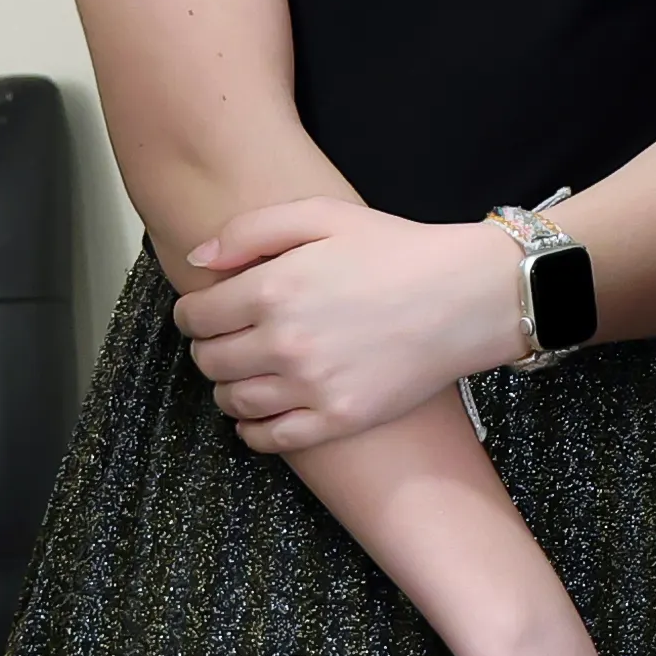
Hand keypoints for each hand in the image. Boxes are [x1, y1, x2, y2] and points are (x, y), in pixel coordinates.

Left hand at [176, 200, 526, 450]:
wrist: (464, 297)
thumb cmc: (394, 250)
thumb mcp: (322, 215)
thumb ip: (250, 231)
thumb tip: (199, 260)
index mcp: (273, 290)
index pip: (197, 317)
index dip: (191, 313)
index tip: (202, 312)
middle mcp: (283, 343)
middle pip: (209, 361)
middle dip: (208, 348)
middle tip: (225, 339)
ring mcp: (310, 387)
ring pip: (233, 401)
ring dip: (227, 388)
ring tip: (243, 373)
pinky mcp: (337, 420)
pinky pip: (270, 439)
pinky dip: (252, 430)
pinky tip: (258, 414)